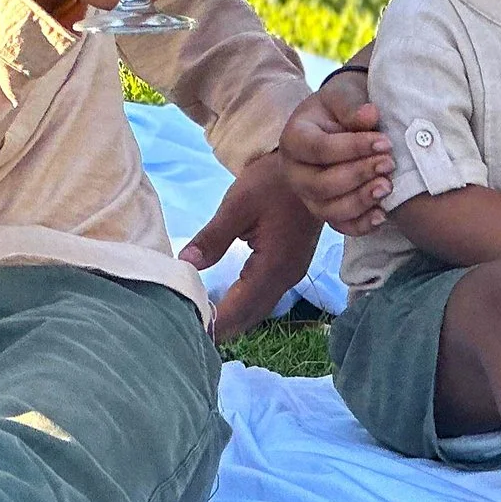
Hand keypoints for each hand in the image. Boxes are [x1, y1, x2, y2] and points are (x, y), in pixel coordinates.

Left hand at [179, 150, 324, 341]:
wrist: (315, 167)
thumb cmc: (273, 181)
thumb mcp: (238, 205)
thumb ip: (213, 238)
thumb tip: (184, 264)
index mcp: (273, 265)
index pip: (239, 307)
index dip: (215, 323)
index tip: (188, 333)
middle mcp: (286, 276)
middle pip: (251, 315)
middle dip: (223, 327)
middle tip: (189, 334)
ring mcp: (292, 272)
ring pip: (260, 308)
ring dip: (235, 319)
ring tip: (205, 324)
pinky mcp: (291, 265)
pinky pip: (266, 295)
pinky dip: (245, 305)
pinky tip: (227, 302)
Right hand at [277, 70, 393, 235]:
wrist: (339, 122)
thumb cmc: (339, 107)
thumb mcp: (342, 95)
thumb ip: (351, 106)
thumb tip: (370, 115)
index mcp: (293, 139)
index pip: (319, 149)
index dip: (353, 148)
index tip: (385, 142)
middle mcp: (294, 171)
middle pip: (320, 184)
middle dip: (358, 176)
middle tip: (389, 164)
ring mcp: (307, 195)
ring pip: (328, 210)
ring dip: (360, 201)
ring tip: (388, 187)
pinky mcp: (324, 210)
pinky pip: (339, 226)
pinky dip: (360, 225)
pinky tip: (382, 215)